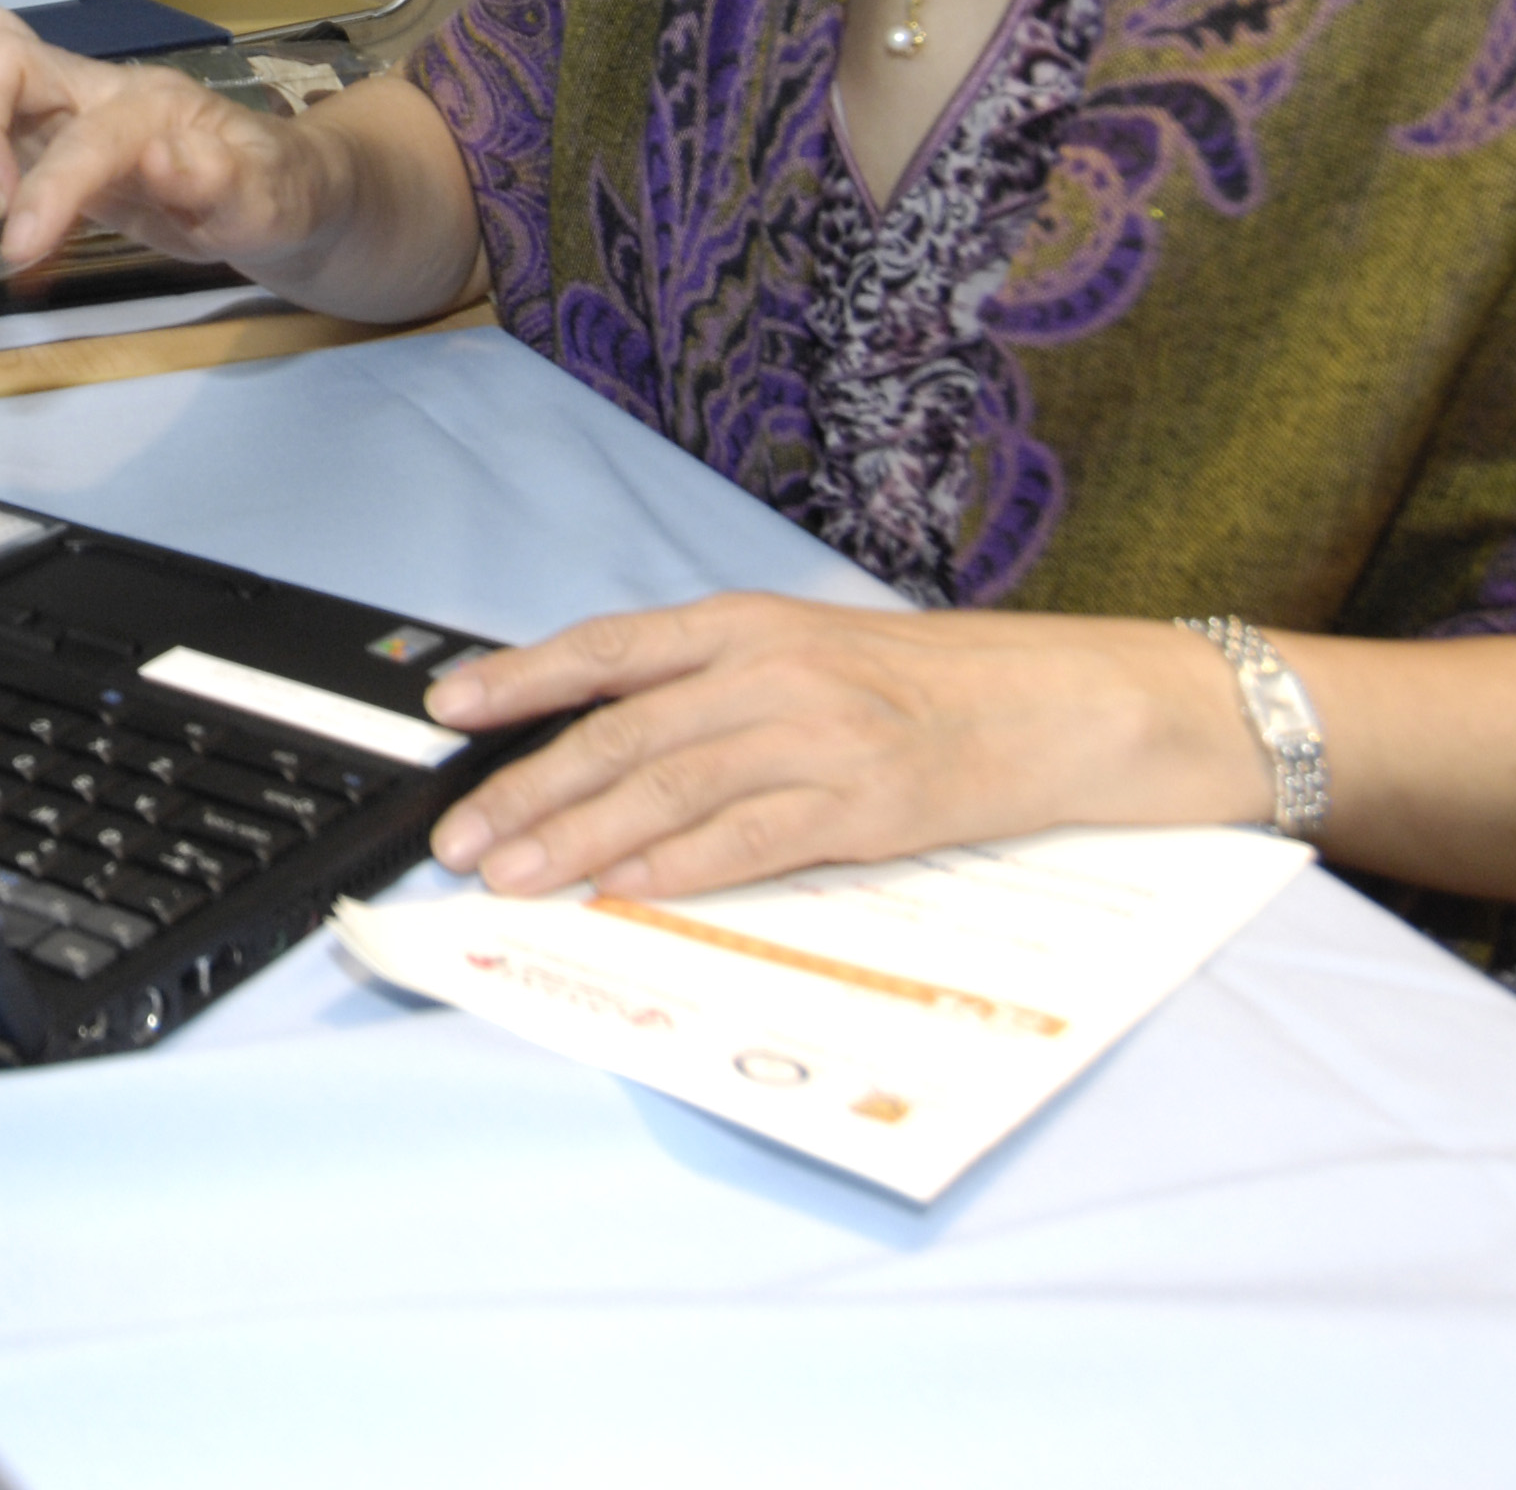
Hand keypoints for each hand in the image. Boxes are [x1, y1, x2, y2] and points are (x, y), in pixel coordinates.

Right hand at [0, 7, 337, 272]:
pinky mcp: (50, 127)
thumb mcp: (276, 204)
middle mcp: (103, 91)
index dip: (44, 189)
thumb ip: (231, 185)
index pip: (82, 136)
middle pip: (6, 53)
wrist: (286, 185)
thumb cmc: (281, 193)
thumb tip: (165, 161)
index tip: (19, 251)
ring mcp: (72, 103)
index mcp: (156, 110)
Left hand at [421, 597, 1263, 899]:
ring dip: (576, 841)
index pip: (609, 648)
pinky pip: (745, 840)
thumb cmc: (932, 688)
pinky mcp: (860, 805)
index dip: (522, 679)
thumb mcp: (810, 655)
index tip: (453, 714)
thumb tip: (605, 738)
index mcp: (749, 625)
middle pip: (620, 731)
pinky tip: (619, 889)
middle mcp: (771, 671)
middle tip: (460, 838)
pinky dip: (672, 867)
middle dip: (526, 789)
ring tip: (511, 877)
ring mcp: (816, 736)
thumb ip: (715, 688)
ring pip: (665, 789)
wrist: (1062, 706)